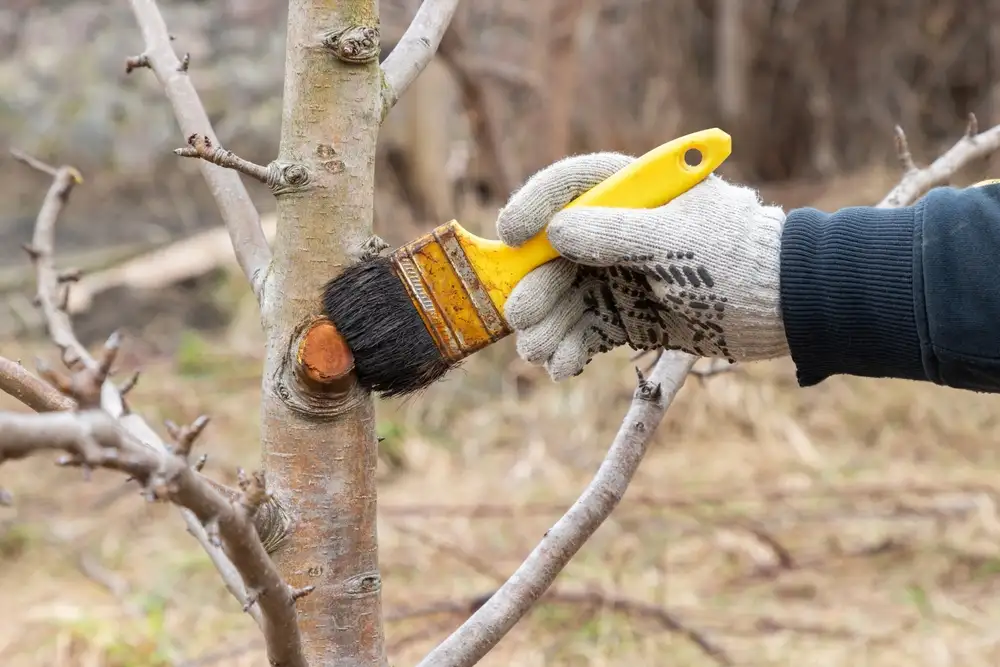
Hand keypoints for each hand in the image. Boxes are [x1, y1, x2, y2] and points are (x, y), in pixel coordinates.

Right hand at [496, 152, 789, 380]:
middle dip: (537, 286)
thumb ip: (614, 234)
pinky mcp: (631, 316)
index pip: (572, 186)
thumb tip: (555, 232)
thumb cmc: (737, 258)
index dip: (534, 205)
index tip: (509, 235)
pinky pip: (589, 330)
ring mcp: (624, 275)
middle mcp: (620, 231)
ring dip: (548, 324)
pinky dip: (571, 348)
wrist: (787, 307)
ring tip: (538, 354)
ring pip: (568, 297)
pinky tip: (562, 365)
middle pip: (558, 253)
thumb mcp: (675, 240)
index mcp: (635, 192)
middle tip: (521, 318)